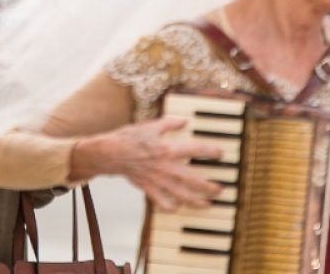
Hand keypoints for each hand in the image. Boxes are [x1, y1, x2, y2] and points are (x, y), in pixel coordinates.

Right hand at [73, 117, 223, 211]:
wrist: (110, 153)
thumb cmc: (129, 138)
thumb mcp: (150, 125)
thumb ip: (170, 123)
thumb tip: (185, 121)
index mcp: (167, 149)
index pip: (195, 150)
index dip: (210, 152)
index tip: (220, 154)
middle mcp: (165, 167)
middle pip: (192, 179)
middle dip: (208, 186)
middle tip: (220, 189)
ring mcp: (157, 180)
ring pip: (180, 195)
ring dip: (196, 201)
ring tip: (207, 204)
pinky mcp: (148, 188)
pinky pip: (162, 202)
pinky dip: (171, 207)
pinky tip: (178, 208)